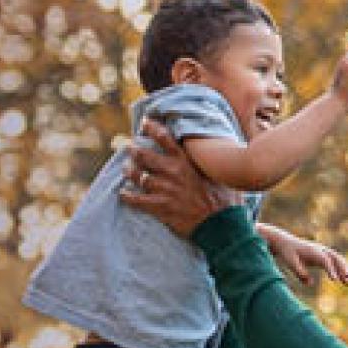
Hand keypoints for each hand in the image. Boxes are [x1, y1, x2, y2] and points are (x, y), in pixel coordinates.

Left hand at [120, 119, 241, 237]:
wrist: (221, 224)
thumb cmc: (224, 200)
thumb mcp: (219, 174)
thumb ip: (209, 164)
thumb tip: (213, 156)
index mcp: (186, 161)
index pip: (165, 138)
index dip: (152, 128)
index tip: (144, 123)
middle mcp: (172, 172)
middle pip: (145, 156)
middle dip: (134, 150)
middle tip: (128, 147)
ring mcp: (165, 190)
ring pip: (138, 176)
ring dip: (129, 171)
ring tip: (125, 168)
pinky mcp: (160, 207)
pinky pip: (137, 200)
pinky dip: (128, 197)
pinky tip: (123, 194)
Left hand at [258, 223, 347, 285]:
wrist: (285, 242)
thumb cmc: (287, 253)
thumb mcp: (290, 262)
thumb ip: (299, 272)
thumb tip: (310, 283)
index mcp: (313, 251)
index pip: (325, 261)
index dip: (331, 270)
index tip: (335, 280)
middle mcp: (320, 250)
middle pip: (335, 259)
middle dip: (344, 270)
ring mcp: (323, 252)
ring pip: (338, 260)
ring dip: (346, 270)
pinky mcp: (323, 256)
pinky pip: (335, 263)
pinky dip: (341, 270)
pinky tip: (346, 280)